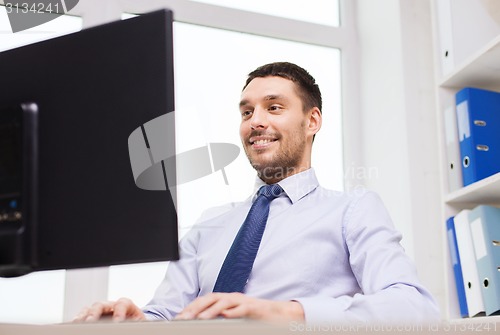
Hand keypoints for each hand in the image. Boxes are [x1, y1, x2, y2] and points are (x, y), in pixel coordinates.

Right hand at [73, 297, 145, 321]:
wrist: (134, 322)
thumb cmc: (136, 322)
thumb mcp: (139, 322)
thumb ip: (134, 324)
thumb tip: (131, 325)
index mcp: (126, 305)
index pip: (122, 303)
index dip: (119, 312)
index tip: (118, 322)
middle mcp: (112, 305)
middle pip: (101, 304)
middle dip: (96, 313)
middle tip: (91, 321)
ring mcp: (101, 310)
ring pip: (90, 309)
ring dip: (84, 315)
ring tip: (78, 322)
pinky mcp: (94, 316)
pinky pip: (84, 315)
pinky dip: (79, 318)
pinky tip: (76, 324)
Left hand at [174, 292, 303, 321]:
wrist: (276, 313)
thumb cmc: (253, 315)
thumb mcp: (232, 315)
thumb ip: (218, 316)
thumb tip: (200, 320)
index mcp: (225, 299)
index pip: (204, 300)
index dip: (191, 307)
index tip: (178, 317)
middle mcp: (232, 298)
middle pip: (211, 298)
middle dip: (196, 307)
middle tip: (183, 318)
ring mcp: (243, 301)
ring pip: (225, 302)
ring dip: (211, 310)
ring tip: (200, 319)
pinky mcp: (254, 308)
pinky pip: (243, 309)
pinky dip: (234, 312)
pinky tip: (226, 316)